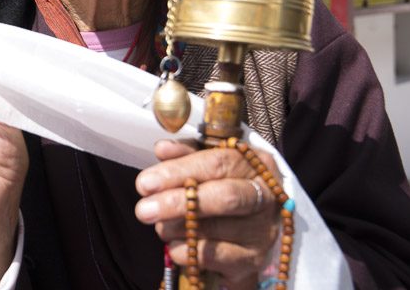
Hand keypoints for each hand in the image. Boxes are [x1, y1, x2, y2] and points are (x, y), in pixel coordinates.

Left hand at [136, 140, 281, 287]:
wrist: (247, 226)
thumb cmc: (221, 184)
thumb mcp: (205, 162)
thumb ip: (185, 154)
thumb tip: (162, 149)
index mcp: (255, 163)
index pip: (217, 163)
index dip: (179, 171)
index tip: (145, 183)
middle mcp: (266, 197)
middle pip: (223, 198)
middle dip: (176, 203)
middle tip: (143, 210)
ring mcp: (262, 231)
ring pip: (213, 230)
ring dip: (175, 228)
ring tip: (161, 224)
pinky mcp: (253, 259)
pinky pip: (211, 257)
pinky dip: (184, 250)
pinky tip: (175, 243)